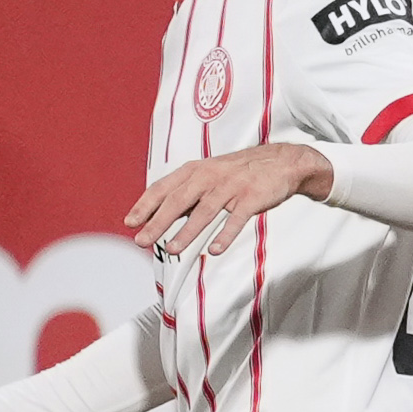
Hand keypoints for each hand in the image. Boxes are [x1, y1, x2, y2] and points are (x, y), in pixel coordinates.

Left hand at [127, 140, 333, 256]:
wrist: (282, 162)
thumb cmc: (242, 171)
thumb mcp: (210, 174)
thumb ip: (187, 193)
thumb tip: (161, 215)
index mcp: (196, 170)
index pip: (163, 188)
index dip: (145, 206)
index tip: (130, 223)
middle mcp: (210, 176)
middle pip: (179, 200)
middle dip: (158, 222)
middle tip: (143, 241)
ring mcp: (232, 187)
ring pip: (204, 211)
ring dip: (187, 232)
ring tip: (172, 249)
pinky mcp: (252, 197)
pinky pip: (236, 219)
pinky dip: (225, 235)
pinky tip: (214, 249)